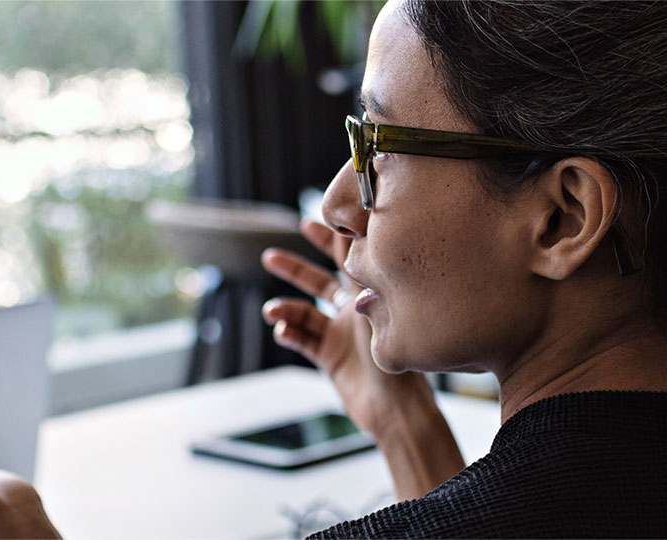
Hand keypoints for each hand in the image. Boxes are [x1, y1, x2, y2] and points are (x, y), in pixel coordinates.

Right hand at [260, 221, 434, 437]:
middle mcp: (354, 310)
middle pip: (319, 281)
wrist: (395, 409)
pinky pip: (303, 338)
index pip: (347, 258)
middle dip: (294, 269)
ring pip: (305, 312)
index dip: (330, 238)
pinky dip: (290, 333)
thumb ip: (359, 275)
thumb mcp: (377, 310)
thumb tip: (348, 239)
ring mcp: (340, 333)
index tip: (309, 221)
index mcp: (370, 295)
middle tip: (269, 257)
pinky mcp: (330, 356)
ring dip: (285, 308)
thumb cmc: (397, 360)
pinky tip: (283, 331)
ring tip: (271, 310)